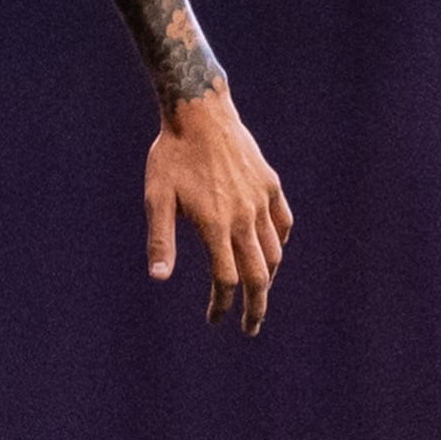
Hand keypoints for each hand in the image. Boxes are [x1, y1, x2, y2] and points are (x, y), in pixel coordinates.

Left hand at [144, 85, 292, 334]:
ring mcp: (261, 200)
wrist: (199, 112)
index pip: (227, 279)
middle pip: (259, 275)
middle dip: (256, 306)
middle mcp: (244, 217)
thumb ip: (160, 240)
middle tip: (251, 327)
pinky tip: (272, 251)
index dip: (222, 305)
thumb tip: (158, 279)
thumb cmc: (171, 156)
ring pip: (274, 251)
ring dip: (267, 277)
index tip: (216, 320)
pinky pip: (283, 223)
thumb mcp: (156, 198)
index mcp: (216, 225)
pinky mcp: (270, 184)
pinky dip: (279, 243)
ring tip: (258, 293)